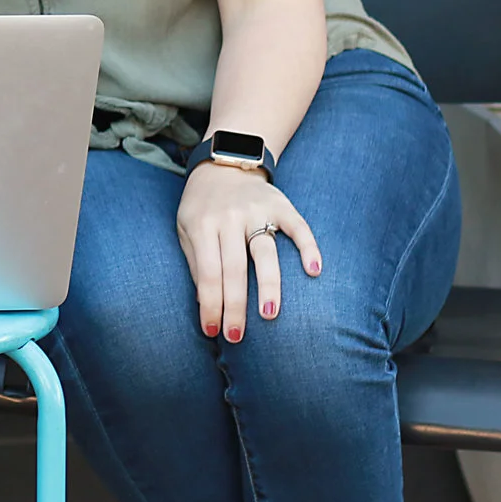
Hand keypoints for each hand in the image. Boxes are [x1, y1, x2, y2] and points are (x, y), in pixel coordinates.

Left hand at [175, 162, 321, 342]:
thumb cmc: (202, 207)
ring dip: (268, 285)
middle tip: (236, 337)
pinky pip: (298, 227)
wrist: (223, 164)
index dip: (210, 304)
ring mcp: (257, 210)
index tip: (213, 331)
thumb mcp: (186, 229)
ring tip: (269, 315)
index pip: (207, 273)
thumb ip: (195, 263)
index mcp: (202, 225)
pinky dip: (308, 248)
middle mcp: (230, 218)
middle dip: (235, 307)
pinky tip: (314, 271)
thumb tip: (204, 304)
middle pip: (234, 269)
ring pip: (265, 252)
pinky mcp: (281, 205)